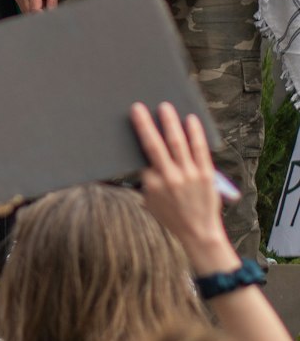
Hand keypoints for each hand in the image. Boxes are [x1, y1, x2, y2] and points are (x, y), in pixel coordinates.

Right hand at [15, 0, 60, 12]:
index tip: (48, 15)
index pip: (34, 10)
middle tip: (46, 6)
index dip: (41, 15)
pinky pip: (24, 9)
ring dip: (34, 11)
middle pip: (29, 12)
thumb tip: (52, 14)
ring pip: (26, 12)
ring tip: (41, 3)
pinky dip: (30, 9)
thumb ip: (53, 2)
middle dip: (38, 13)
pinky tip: (36, 2)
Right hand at [130, 102, 236, 273]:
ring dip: (170, 123)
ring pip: (178, 143)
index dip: (139, 135)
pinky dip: (195, 133)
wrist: (198, 233)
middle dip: (147, 124)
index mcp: (152, 184)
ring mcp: (189, 175)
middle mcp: (169, 178)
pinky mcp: (206, 175)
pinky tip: (191, 119)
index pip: (143, 156)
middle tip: (140, 107)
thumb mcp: (149, 201)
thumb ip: (146, 180)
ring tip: (165, 107)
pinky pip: (200, 149)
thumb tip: (144, 158)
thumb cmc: (171, 217)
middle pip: (155, 145)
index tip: (134, 117)